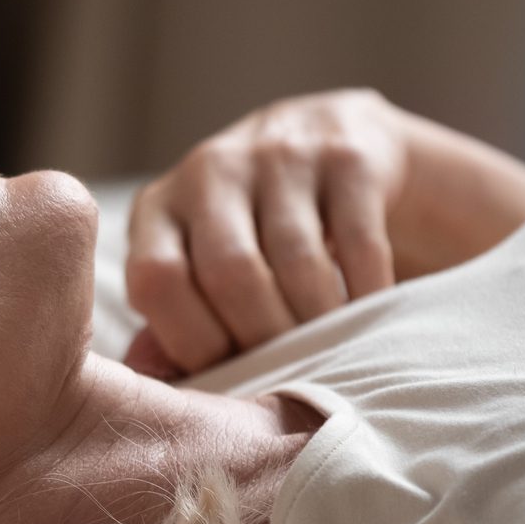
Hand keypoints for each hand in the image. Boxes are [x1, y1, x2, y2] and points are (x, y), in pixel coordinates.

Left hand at [123, 88, 409, 377]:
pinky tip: (368, 315)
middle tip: (291, 371)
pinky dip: (365, 294)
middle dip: (264, 338)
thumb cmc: (254, 232)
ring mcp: (279, 155)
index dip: (190, 340)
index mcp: (159, 208)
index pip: (156, 279)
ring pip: (295, 259)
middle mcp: (210, 172)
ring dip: (318, 323)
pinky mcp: (347, 154)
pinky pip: (358, 243)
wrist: (327, 139)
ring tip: (332, 352)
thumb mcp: (197, 263)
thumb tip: (166, 385)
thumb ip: (176, 320)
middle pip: (229, 271)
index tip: (230, 373)